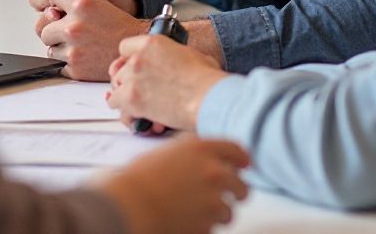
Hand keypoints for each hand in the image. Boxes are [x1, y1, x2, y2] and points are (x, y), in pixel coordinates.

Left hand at [36, 0, 148, 79]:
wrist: (133, 50)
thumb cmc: (119, 26)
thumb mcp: (100, 1)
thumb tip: (51, 3)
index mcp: (82, 4)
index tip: (58, 4)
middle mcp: (74, 26)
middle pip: (44, 25)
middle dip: (54, 28)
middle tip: (70, 29)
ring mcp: (73, 49)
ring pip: (50, 46)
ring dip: (60, 45)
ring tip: (79, 42)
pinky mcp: (74, 68)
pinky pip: (58, 63)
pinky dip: (67, 61)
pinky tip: (83, 54)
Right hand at [98, 135, 248, 233]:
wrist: (131, 206)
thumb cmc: (141, 178)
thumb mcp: (169, 151)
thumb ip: (193, 152)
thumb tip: (209, 159)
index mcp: (203, 149)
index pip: (236, 151)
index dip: (242, 159)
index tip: (244, 166)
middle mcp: (214, 173)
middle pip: (241, 185)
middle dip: (236, 192)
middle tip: (227, 195)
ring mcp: (213, 201)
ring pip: (229, 211)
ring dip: (218, 212)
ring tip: (196, 211)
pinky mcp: (208, 226)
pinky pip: (213, 228)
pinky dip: (203, 227)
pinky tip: (186, 220)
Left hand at [108, 34, 226, 132]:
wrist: (207, 96)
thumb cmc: (205, 79)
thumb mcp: (190, 55)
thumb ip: (173, 56)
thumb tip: (177, 62)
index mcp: (152, 43)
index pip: (125, 48)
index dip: (129, 60)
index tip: (134, 68)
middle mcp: (138, 57)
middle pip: (119, 70)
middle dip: (127, 82)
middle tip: (138, 92)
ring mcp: (133, 77)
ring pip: (116, 88)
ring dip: (125, 98)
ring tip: (139, 108)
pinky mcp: (132, 99)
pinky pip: (117, 106)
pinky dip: (126, 114)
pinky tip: (138, 118)